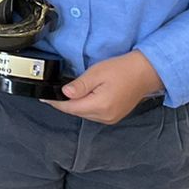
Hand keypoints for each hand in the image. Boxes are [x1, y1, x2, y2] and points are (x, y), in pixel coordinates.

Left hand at [44, 50, 164, 123]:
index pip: (70, 107)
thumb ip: (79, 85)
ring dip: (74, 105)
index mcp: (100, 106)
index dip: (55, 102)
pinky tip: (81, 97)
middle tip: (51, 93)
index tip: (43, 96)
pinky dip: (85, 106)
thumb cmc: (122, 70)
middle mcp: (105, 116)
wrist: (145, 73)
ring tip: (64, 94)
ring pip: (84, 114)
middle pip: (76, 112)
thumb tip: (65, 94)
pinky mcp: (114, 116)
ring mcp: (111, 118)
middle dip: (63, 103)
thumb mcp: (96, 73)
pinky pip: (93, 114)